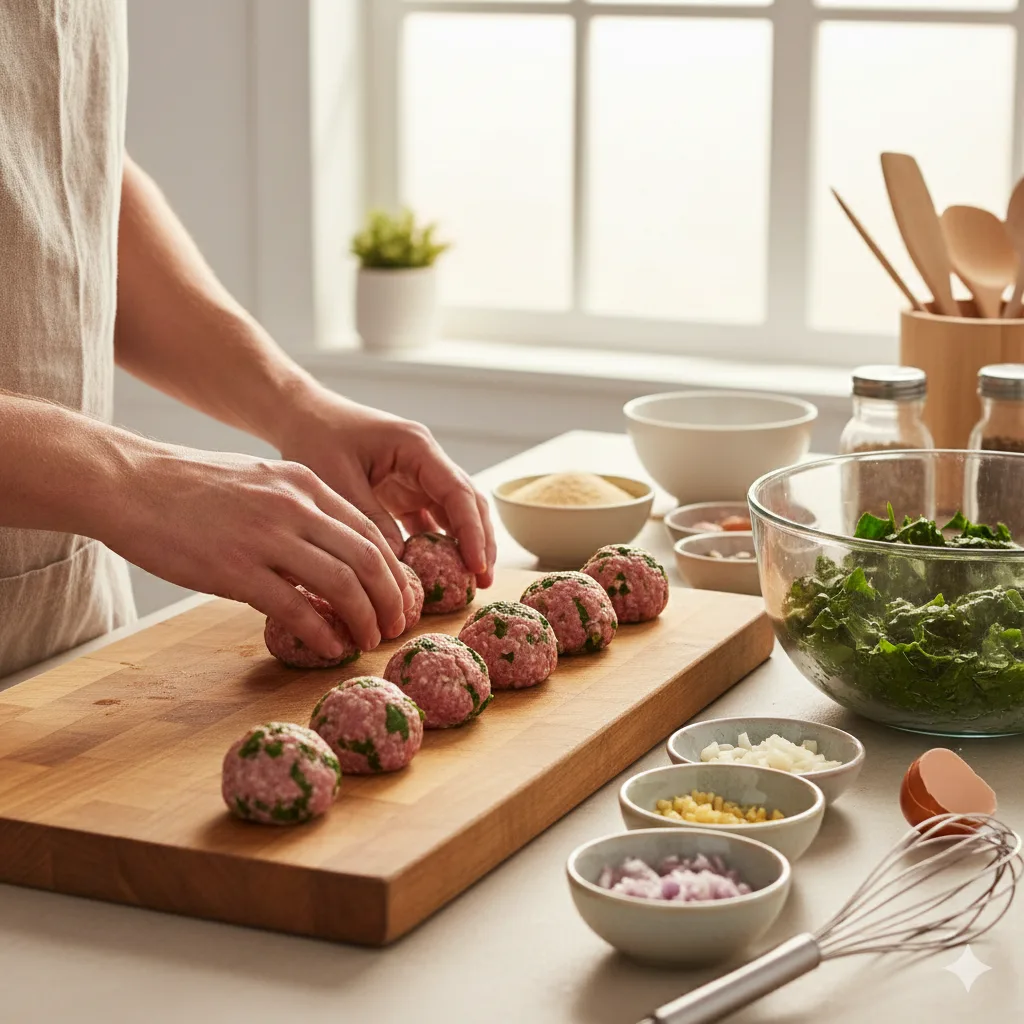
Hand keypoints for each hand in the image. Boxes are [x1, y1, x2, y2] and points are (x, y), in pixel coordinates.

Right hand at [104, 443, 416, 657]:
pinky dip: (322, 632)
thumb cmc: (190, 486)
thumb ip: (298, 509)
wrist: (129, 483)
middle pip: (367, 558)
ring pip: (342, 584)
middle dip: (392, 597)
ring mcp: (266, 537)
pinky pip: (295, 608)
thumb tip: (329, 550)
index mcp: (304, 483)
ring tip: (370, 639)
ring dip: (365, 618)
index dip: (393, 569)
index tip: (401, 595)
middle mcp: (294, 506)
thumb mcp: (260, 480)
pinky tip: (331, 647)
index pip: (369, 529)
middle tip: (397, 625)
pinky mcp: (235, 569)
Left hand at [277, 391, 496, 586]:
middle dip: (479, 541)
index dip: (471, 531)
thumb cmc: (317, 437)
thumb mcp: (339, 480)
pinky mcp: (404, 493)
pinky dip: (435, 546)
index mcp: (417, 448)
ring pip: (453, 514)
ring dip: (463, 546)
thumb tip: (399, 566)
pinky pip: (429, 522)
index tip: (476, 565)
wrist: (301, 416)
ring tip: (470, 583)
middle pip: (466, 503)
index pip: (457, 492)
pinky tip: (437, 575)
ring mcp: (417, 477)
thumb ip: (371, 520)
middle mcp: (426, 461)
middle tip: (484, 581)